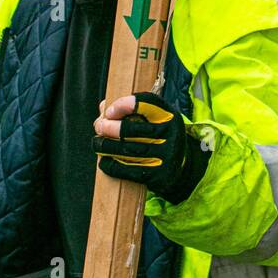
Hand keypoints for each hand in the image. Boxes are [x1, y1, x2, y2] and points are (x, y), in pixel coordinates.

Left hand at [93, 92, 209, 203]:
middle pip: (131, 129)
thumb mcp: (154, 120)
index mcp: (169, 115)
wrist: (180, 168)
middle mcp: (170, 134)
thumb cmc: (158, 138)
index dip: (123, 104)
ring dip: (104, 146)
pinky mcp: (158, 175)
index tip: (108, 111)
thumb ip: (130, 110)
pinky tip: (103, 161)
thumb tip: (103, 108)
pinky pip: (127, 170)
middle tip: (98, 127)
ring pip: (126, 150)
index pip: (146, 102)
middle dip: (109, 127)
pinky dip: (110, 165)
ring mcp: (166, 156)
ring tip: (97, 143)